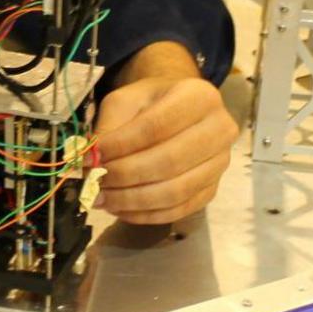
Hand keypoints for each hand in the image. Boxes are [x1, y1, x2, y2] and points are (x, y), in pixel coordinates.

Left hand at [91, 47, 237, 223]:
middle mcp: (220, 130)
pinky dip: (145, 215)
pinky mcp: (212, 189)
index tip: (93, 156)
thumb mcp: (124, 102)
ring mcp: (220, 164)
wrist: (177, 110)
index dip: (121, 145)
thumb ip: (109, 128)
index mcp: (199, 97)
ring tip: (102, 198)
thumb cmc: (149, 103)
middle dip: (125, 175)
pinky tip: (120, 209)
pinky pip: (178, 210)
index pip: (156, 126)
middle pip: (169, 162)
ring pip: (174, 192)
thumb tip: (92, 164)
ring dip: (132, 200)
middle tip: (94, 181)